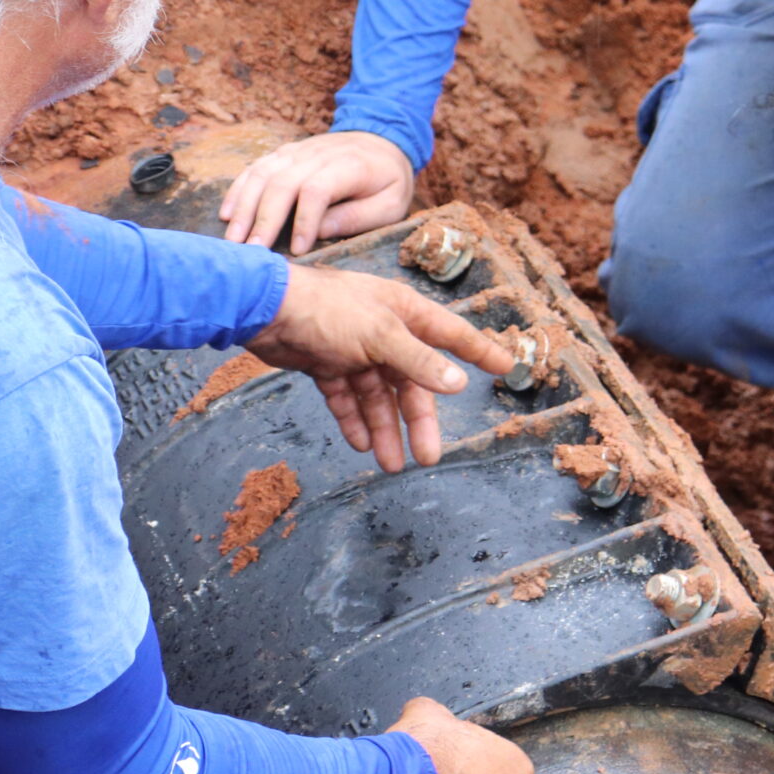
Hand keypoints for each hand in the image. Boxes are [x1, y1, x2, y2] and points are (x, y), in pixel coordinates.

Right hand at [220, 131, 415, 254]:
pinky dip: (238, 190)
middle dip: (264, 219)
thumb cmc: (387, 181)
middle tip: (252, 251)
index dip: (304, 220)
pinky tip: (226, 213)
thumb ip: (358, 217)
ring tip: (233, 238)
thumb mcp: (391, 204)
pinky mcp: (284, 153)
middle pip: (282, 182)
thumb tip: (319, 231)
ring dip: (244, 206)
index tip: (298, 251)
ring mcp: (297, 150)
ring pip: (263, 173)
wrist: (381, 141)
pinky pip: (255, 167)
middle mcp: (318, 153)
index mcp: (350, 164)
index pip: (317, 189)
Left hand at [241, 265, 511, 472]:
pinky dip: (353, 420)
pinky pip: (346, 398)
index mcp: (404, 313)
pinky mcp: (326, 363)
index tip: (507, 367)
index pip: (452, 335)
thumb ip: (418, 361)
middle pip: (412, 382)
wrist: (265, 309)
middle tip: (427, 457)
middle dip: (418, 421)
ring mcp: (354, 348)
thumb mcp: (380, 335)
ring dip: (383, 429)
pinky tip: (358, 444)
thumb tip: (456, 384)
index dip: (480, 352)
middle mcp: (383, 330)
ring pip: (378, 396)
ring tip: (389, 464)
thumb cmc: (327, 310)